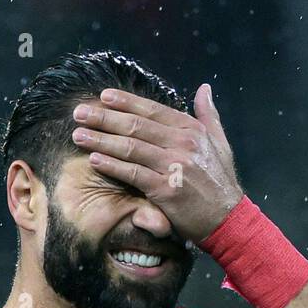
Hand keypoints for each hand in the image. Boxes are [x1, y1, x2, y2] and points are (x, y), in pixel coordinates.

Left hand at [70, 83, 243, 243]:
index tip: (103, 97)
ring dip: (101, 140)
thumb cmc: (220, 183)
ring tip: (78, 134)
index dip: (125, 102)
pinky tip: (93, 160)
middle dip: (104, 118)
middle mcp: (183, 143)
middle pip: (136, 125)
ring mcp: (174, 166)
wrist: (229, 219)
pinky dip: (112, 165)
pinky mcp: (166, 190)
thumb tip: (204, 88)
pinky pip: (133, 174)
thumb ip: (208, 115)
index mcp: (191, 130)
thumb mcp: (220, 143)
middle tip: (79, 113)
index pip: (152, 110)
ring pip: (130, 147)